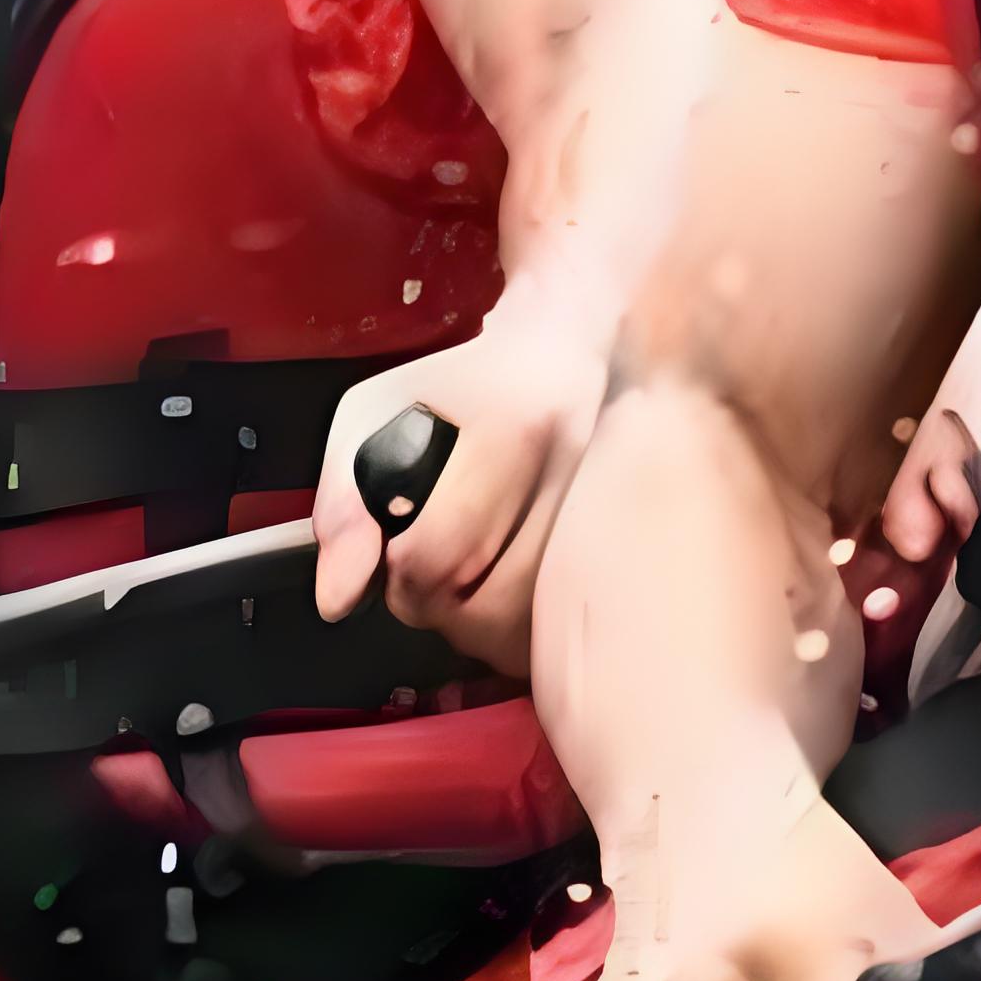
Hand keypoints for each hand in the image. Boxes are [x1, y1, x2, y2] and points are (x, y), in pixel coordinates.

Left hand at [315, 310, 600, 663]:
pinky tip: (511, 597)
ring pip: (536, 627)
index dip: (398, 578)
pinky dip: (530, 632)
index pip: (438, 556)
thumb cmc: (461, 385)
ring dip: (485, 630)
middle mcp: (581, 471)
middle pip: (490, 607)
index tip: (396, 558)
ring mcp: (622, 510)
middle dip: (440, 611)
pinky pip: (574, 625)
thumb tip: (337, 600)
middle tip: (428, 585)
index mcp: (514, 427)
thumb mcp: (374, 416)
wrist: (567, 348)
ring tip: (466, 590)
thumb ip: (343, 506)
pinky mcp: (643, 542)